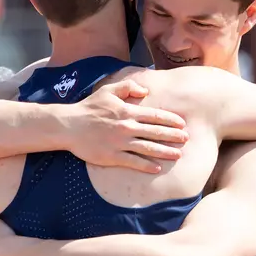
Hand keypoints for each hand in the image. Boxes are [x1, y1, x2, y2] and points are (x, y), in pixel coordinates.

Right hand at [65, 79, 188, 172]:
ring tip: (178, 155)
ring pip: (148, 148)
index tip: (182, 124)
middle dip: (173, 136)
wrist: (68, 126)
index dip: (171, 120)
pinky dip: (146, 165)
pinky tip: (157, 168)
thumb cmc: (88, 108)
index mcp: (127, 111)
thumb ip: (128, 88)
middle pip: (155, 132)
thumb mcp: (108, 91)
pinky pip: (133, 162)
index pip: (155, 116)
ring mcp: (120, 143)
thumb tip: (146, 91)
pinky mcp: (112, 156)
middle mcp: (126, 127)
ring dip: (165, 151)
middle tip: (187, 139)